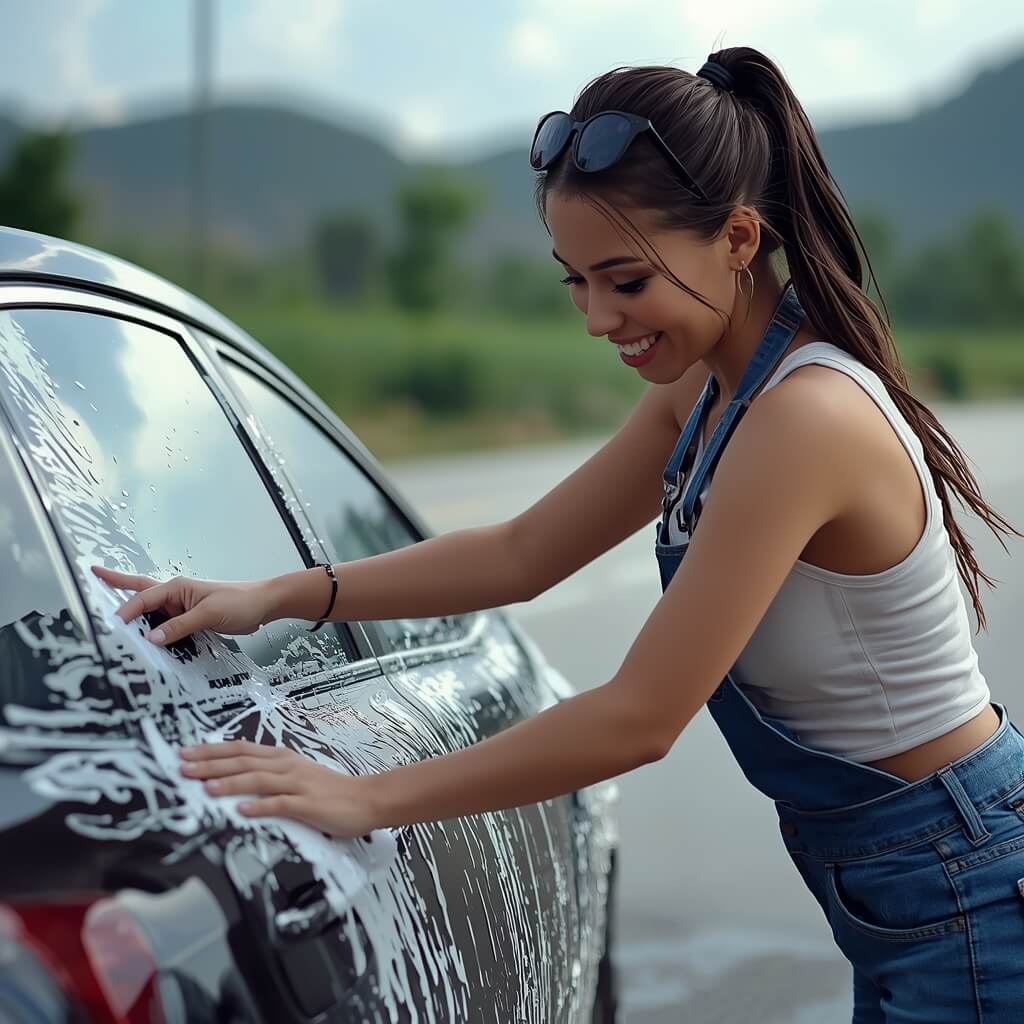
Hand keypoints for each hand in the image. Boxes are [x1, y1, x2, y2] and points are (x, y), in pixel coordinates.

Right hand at [91, 565, 275, 645]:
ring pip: (152, 611)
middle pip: (141, 593)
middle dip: (118, 585)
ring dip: (135, 613)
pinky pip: (166, 624)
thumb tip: (152, 638)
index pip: (143, 599)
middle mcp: (176, 595)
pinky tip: (145, 635)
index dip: (126, 611)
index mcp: (177, 588)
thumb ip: (180, 626)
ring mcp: (182, 607)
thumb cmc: (240, 602)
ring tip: (111, 614)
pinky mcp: (191, 619)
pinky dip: (154, 629)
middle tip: (94, 575)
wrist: (264, 604)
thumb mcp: (208, 614)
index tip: (113, 624)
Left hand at [179, 740, 384, 837]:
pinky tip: (242, 811)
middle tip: (184, 768)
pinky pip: (281, 804)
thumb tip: (236, 778)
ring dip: (230, 783)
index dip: (212, 751)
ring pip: (258, 779)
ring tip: (206, 788)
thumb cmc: (330, 790)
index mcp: (282, 758)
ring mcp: (297, 784)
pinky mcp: (308, 804)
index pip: (241, 749)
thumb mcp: (297, 775)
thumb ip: (270, 775)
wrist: (365, 798)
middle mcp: (287, 766)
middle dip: (211, 764)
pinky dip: (260, 806)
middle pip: (243, 761)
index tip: (187, 753)